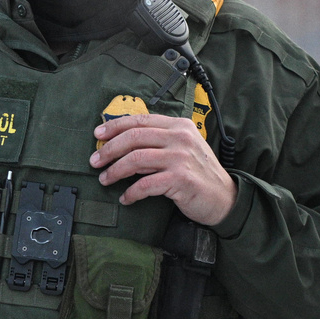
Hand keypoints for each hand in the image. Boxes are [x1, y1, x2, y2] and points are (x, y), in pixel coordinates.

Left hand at [90, 113, 236, 225]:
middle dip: (108, 149)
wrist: (225, 199)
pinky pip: (145, 184)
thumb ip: (157, 141)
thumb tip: (119, 141)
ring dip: (115, 171)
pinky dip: (131, 192)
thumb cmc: (197, 173)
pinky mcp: (181, 179)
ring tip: (105, 179)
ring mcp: (181, 158)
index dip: (114, 126)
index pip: (139, 120)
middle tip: (94, 161)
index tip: (97, 134)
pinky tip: (125, 198)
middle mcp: (180, 138)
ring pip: (136, 159)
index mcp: (178, 125)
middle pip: (133, 138)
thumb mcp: (180, 148)